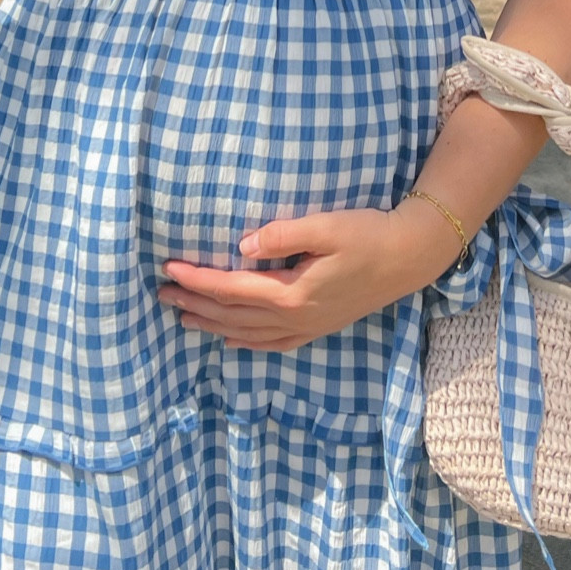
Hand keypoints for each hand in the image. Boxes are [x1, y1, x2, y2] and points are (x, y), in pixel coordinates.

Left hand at [156, 203, 459, 351]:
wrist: (409, 257)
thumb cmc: (368, 234)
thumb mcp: (327, 226)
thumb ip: (283, 235)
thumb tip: (243, 246)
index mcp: (294, 293)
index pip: (233, 288)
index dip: (198, 279)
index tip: (169, 268)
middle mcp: (296, 317)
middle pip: (234, 315)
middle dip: (195, 303)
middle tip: (161, 294)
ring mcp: (308, 327)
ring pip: (248, 333)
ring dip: (213, 325)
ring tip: (182, 317)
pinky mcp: (319, 327)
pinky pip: (273, 343)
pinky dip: (246, 343)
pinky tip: (230, 340)